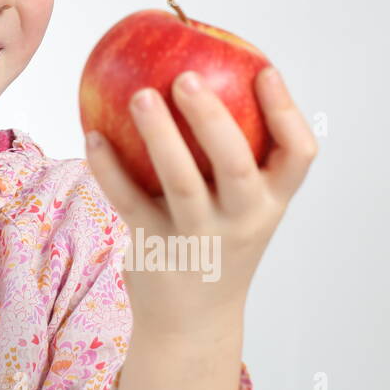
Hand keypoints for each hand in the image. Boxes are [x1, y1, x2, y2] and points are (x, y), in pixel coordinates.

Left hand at [84, 66, 317, 336]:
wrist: (194, 321)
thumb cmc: (217, 240)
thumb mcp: (242, 204)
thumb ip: (235, 152)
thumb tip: (204, 68)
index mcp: (272, 202)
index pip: (298, 156)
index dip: (285, 111)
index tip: (264, 69)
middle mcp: (243, 220)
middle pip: (236, 165)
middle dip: (213, 118)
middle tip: (187, 76)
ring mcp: (199, 237)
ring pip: (181, 182)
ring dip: (159, 135)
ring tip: (139, 94)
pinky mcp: (155, 249)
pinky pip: (129, 201)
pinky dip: (108, 168)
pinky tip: (92, 134)